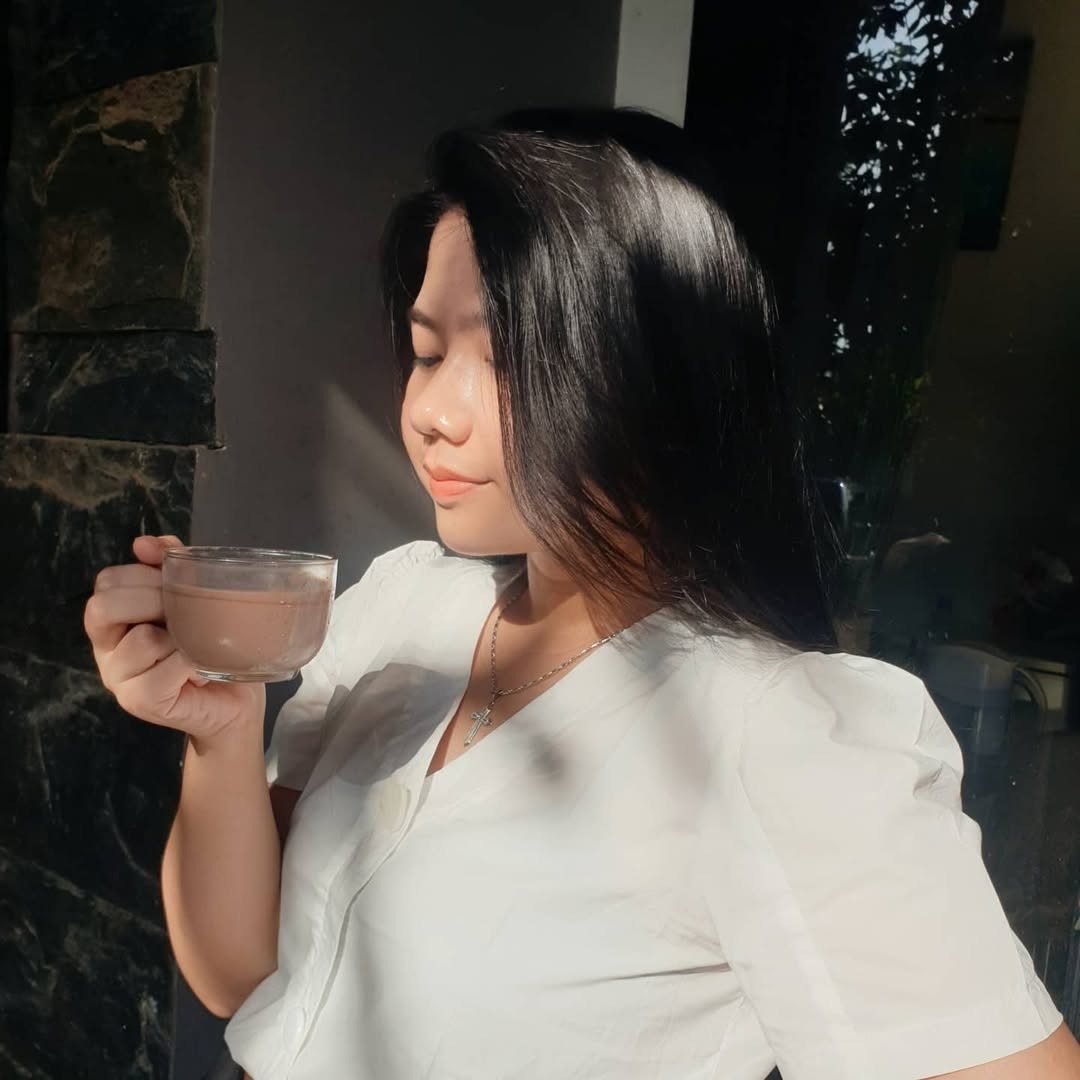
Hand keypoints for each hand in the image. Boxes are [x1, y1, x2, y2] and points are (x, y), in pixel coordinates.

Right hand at [85, 535, 264, 743]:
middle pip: (105, 606)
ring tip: (197, 647)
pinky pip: (164, 669)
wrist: (236, 700)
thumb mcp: (194, 599)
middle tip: (187, 611)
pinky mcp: (139, 701)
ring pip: (142, 639)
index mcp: (114, 621)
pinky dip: (192, 663)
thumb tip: (144, 543)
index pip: (107, 582)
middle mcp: (106, 650)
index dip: (143, 574)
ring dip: (180, 637)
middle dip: (154, 599)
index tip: (175, 582)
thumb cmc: (212, 647)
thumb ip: (171, 567)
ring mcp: (118, 679)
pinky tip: (203, 670)